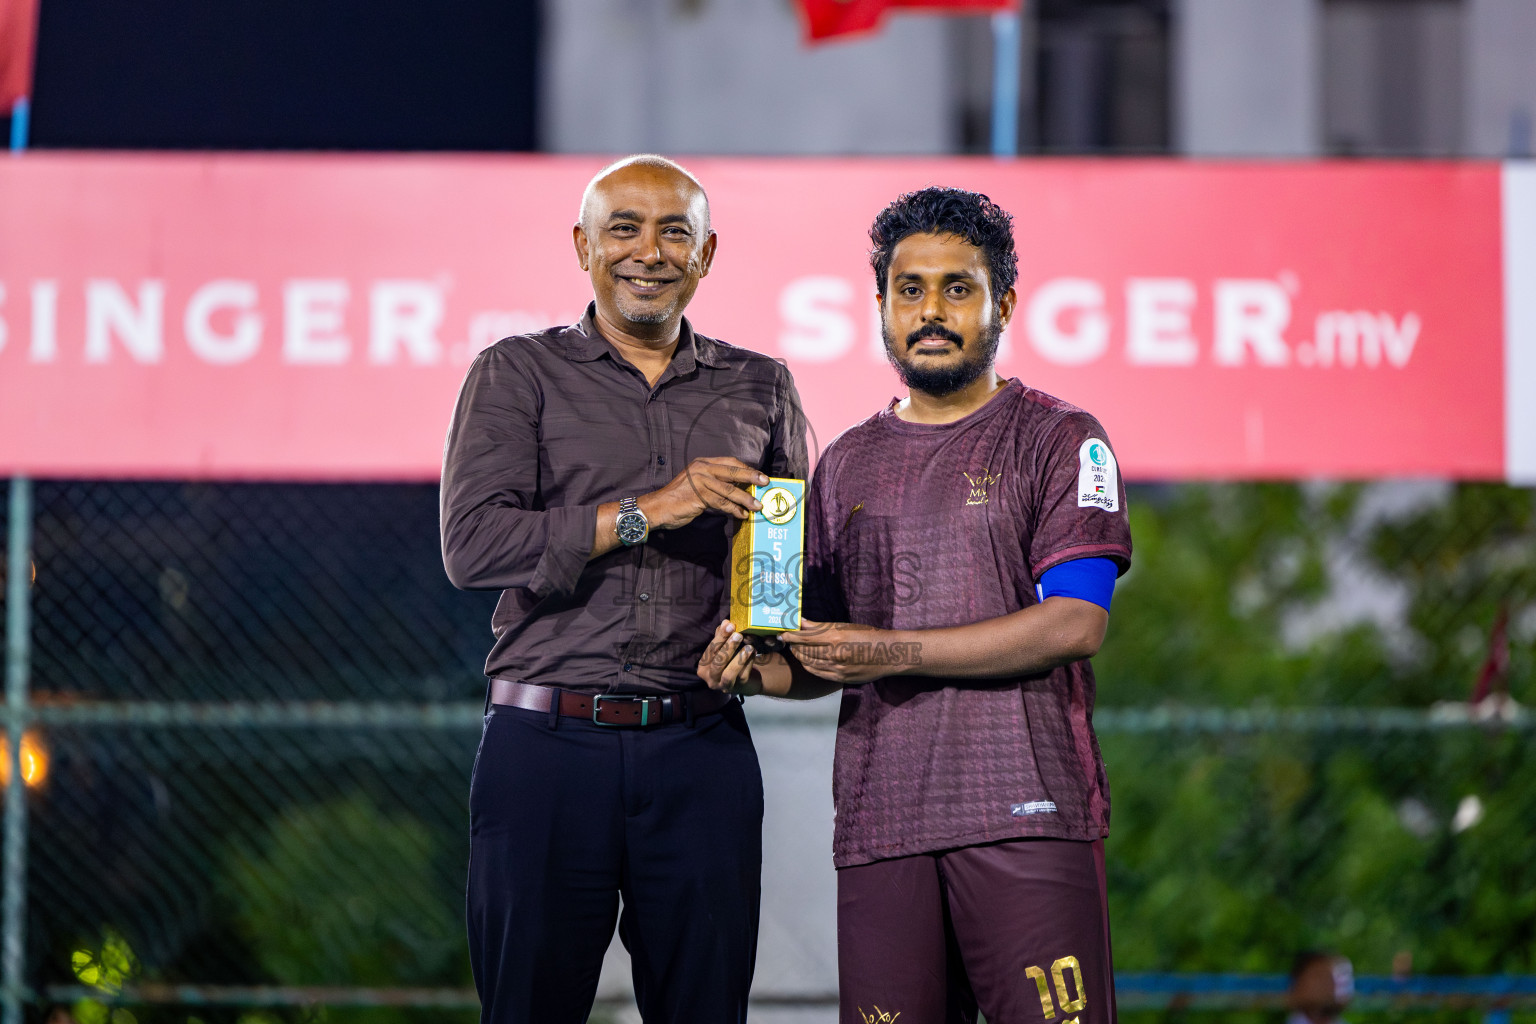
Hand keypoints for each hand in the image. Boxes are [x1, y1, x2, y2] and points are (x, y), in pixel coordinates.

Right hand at [641, 457, 765, 529]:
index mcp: (702, 463)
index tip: (759, 476)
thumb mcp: (697, 484)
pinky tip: (742, 514)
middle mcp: (702, 468)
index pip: (730, 462)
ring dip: (745, 498)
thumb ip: (715, 483)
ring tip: (757, 506)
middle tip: (765, 482)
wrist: (657, 507)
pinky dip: (734, 509)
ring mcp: (700, 481)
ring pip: (729, 489)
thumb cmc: (678, 498)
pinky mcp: (698, 495)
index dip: (746, 468)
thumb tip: (738, 488)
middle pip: (732, 471)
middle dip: (751, 477)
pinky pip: (722, 503)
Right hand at [697, 619, 762, 695]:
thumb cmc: (731, 660)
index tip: (729, 625)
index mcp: (703, 666)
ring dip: (739, 659)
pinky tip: (754, 654)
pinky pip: (742, 676)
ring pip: (728, 674)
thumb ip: (723, 636)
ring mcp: (723, 686)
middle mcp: (710, 678)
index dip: (720, 637)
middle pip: (717, 663)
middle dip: (728, 648)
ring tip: (749, 647)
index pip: (710, 650)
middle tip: (739, 635)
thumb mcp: (724, 648)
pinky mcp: (737, 689)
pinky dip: (748, 664)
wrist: (745, 679)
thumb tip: (725, 622)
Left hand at [778, 619, 917, 684]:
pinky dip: (809, 667)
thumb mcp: (846, 627)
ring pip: (810, 663)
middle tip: (788, 641)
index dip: (792, 636)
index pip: (805, 638)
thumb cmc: (868, 636)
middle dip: (794, 646)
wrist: (889, 654)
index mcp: (836, 637)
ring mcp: (838, 668)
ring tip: (796, 650)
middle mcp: (835, 654)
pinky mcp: (841, 678)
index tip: (783, 634)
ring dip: (800, 656)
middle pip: (805, 651)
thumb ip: (822, 626)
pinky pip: (818, 673)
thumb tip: (802, 622)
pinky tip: (806, 661)